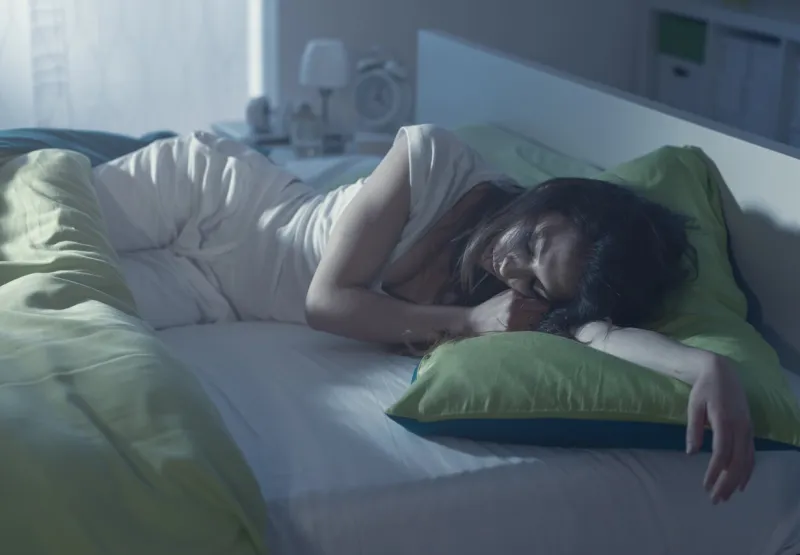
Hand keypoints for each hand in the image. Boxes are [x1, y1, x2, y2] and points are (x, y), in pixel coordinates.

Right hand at [465, 289, 548, 334]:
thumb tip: (538, 296)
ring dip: (532, 323)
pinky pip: (526, 332)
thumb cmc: (490, 308)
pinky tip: (518, 329)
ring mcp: (514, 321)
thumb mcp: (504, 295)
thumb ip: (520, 295)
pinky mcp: (511, 332)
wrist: (474, 321)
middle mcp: (516, 307)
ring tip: (523, 322)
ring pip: (534, 323)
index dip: (541, 305)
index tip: (539, 307)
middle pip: (539, 313)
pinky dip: (525, 331)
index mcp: (515, 296)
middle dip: (537, 314)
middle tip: (530, 315)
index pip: (540, 302)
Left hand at [686, 355, 754, 503]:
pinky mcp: (750, 429)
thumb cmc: (703, 389)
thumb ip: (693, 429)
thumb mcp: (694, 406)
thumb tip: (691, 453)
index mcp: (725, 421)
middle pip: (737, 461)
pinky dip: (748, 471)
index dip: (715, 471)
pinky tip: (741, 484)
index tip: (706, 485)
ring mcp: (748, 429)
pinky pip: (752, 454)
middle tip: (715, 499)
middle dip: (726, 482)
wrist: (722, 372)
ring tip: (725, 496)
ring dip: (737, 481)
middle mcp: (741, 427)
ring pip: (747, 461)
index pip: (722, 452)